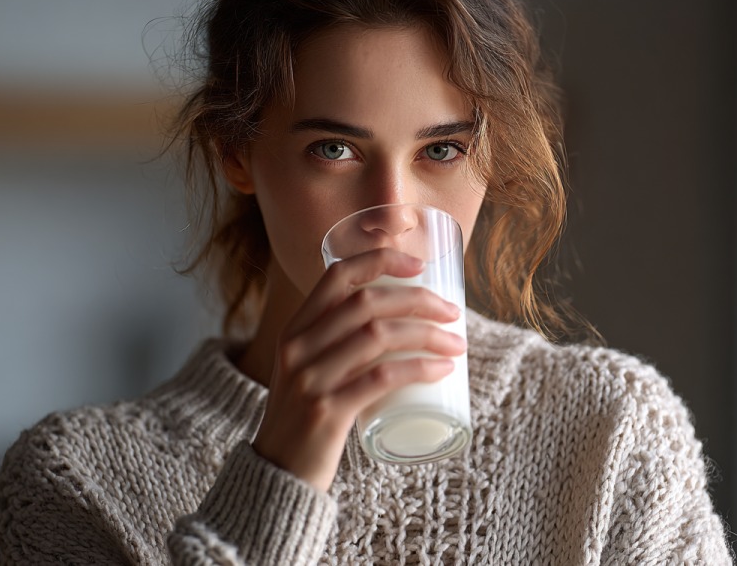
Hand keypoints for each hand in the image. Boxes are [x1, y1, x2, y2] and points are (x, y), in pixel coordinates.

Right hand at [251, 248, 464, 491]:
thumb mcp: (308, 371)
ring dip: (428, 334)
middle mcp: (298, 347)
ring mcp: (310, 379)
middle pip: (368, 303)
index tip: (421, 265)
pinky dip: (419, 369)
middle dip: (419, 301)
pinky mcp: (325, 411)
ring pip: (379, 336)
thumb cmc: (307, 420)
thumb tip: (397, 323)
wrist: (279, 475)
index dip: (381, 260)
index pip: (338, 275)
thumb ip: (337, 347)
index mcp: (295, 329)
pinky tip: (443, 370)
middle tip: (453, 314)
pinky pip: (381, 378)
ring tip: (457, 344)